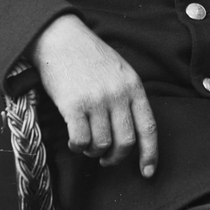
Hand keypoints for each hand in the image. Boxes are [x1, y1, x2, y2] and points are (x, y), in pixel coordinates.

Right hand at [27, 14, 157, 176]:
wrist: (59, 36)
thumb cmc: (88, 55)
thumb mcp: (119, 70)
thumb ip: (127, 96)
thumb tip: (130, 132)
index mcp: (133, 85)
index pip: (149, 127)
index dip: (150, 154)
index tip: (147, 172)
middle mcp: (118, 94)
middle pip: (125, 142)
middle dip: (115, 157)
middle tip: (105, 158)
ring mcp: (96, 100)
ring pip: (101, 144)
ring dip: (93, 151)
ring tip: (86, 143)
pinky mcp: (73, 105)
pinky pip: (81, 140)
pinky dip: (77, 146)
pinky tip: (74, 140)